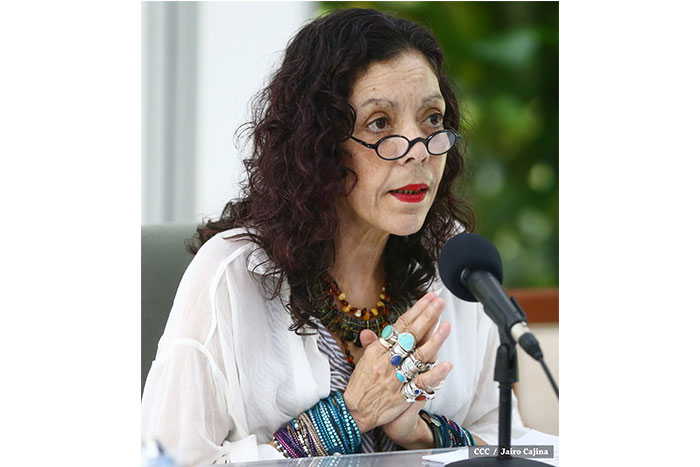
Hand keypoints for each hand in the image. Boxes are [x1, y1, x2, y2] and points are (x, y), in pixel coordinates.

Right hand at [342, 292, 450, 433]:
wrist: (355, 412)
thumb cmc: (360, 385)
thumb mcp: (362, 361)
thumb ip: (371, 345)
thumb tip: (368, 331)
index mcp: (378, 350)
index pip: (400, 326)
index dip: (415, 311)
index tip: (428, 299)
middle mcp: (387, 361)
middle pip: (410, 335)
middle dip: (427, 317)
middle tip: (439, 302)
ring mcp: (396, 377)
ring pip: (419, 355)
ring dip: (434, 340)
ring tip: (447, 325)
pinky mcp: (404, 394)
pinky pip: (421, 382)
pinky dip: (434, 374)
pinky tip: (447, 365)